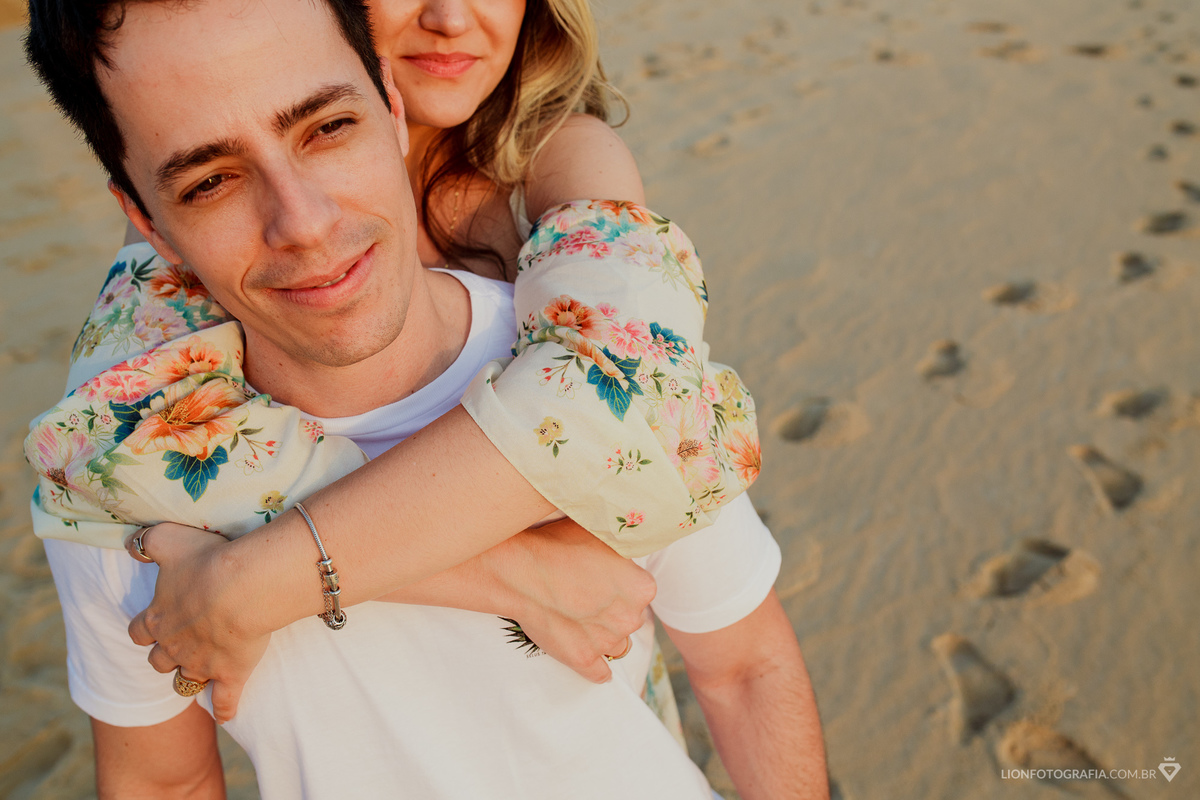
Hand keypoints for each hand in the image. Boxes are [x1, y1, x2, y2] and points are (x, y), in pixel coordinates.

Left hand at [125, 523, 269, 722]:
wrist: (243, 587)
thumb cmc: (207, 561)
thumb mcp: (168, 539)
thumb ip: (145, 541)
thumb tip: (130, 544)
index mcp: (156, 618)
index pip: (138, 632)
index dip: (145, 629)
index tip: (155, 623)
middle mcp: (173, 647)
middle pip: (159, 662)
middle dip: (166, 655)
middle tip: (181, 644)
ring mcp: (202, 665)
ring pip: (186, 682)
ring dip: (191, 678)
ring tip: (202, 670)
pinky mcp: (231, 675)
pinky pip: (225, 703)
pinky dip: (225, 710)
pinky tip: (226, 715)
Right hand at [487, 519, 656, 682]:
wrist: (519, 570)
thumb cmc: (557, 545)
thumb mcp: (600, 534)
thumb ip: (621, 550)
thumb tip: (627, 551)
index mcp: (642, 587)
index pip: (640, 589)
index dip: (620, 582)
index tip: (602, 575)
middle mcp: (631, 618)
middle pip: (629, 616)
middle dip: (613, 608)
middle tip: (586, 592)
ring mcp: (606, 642)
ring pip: (616, 643)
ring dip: (603, 633)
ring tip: (579, 616)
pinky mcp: (582, 659)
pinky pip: (600, 673)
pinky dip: (596, 667)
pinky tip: (587, 652)